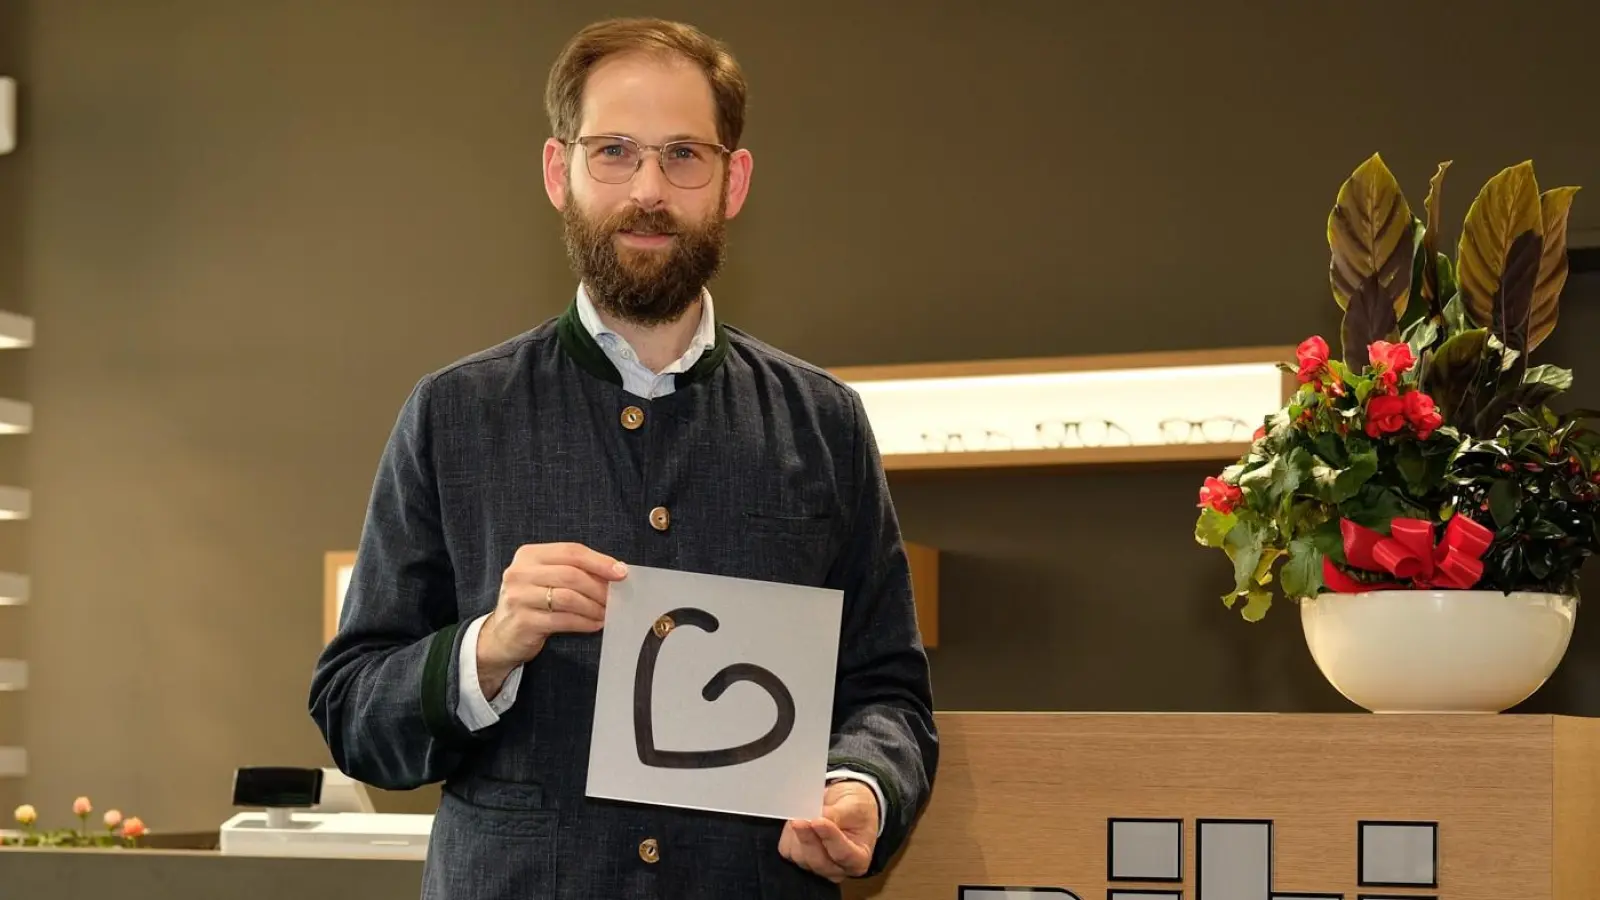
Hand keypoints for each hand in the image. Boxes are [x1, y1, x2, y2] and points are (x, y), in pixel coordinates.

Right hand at [476, 542, 626, 692]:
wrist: (501, 635)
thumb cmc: (531, 602)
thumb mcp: (545, 578)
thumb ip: (573, 571)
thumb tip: (615, 571)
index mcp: (529, 555)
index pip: (571, 552)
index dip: (599, 561)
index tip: (621, 572)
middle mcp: (520, 573)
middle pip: (571, 574)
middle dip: (599, 587)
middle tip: (615, 598)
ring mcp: (518, 597)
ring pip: (568, 598)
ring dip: (594, 606)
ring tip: (606, 613)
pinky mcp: (523, 621)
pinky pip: (563, 620)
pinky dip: (584, 622)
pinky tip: (594, 624)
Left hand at [778, 780, 878, 881]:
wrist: (847, 805)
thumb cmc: (857, 808)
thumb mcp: (855, 806)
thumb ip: (837, 814)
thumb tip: (818, 817)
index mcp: (858, 859)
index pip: (843, 854)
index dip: (829, 838)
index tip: (818, 821)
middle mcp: (838, 869)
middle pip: (818, 861)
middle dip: (808, 837)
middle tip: (802, 817)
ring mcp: (817, 866)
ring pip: (800, 856)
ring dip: (797, 834)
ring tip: (803, 813)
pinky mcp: (800, 858)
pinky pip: (787, 850)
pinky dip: (788, 834)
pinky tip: (796, 819)